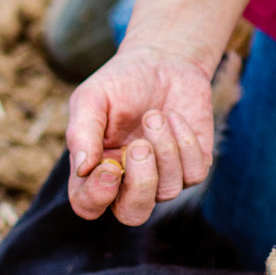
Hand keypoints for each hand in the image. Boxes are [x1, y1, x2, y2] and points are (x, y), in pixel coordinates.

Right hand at [64, 47, 216, 224]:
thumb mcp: (91, 98)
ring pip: (167, 191)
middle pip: (133, 214)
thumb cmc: (119, 82)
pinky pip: (193, 173)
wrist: (163, 60)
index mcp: (96, 172)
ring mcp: (163, 178)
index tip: (108, 166)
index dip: (97, 196)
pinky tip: (174, 117)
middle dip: (140, 184)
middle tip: (139, 146)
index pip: (89, 205)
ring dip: (164, 149)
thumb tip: (83, 169)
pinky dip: (185, 142)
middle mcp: (128, 182)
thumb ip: (82, 132)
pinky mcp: (192, 166)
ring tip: (155, 115)